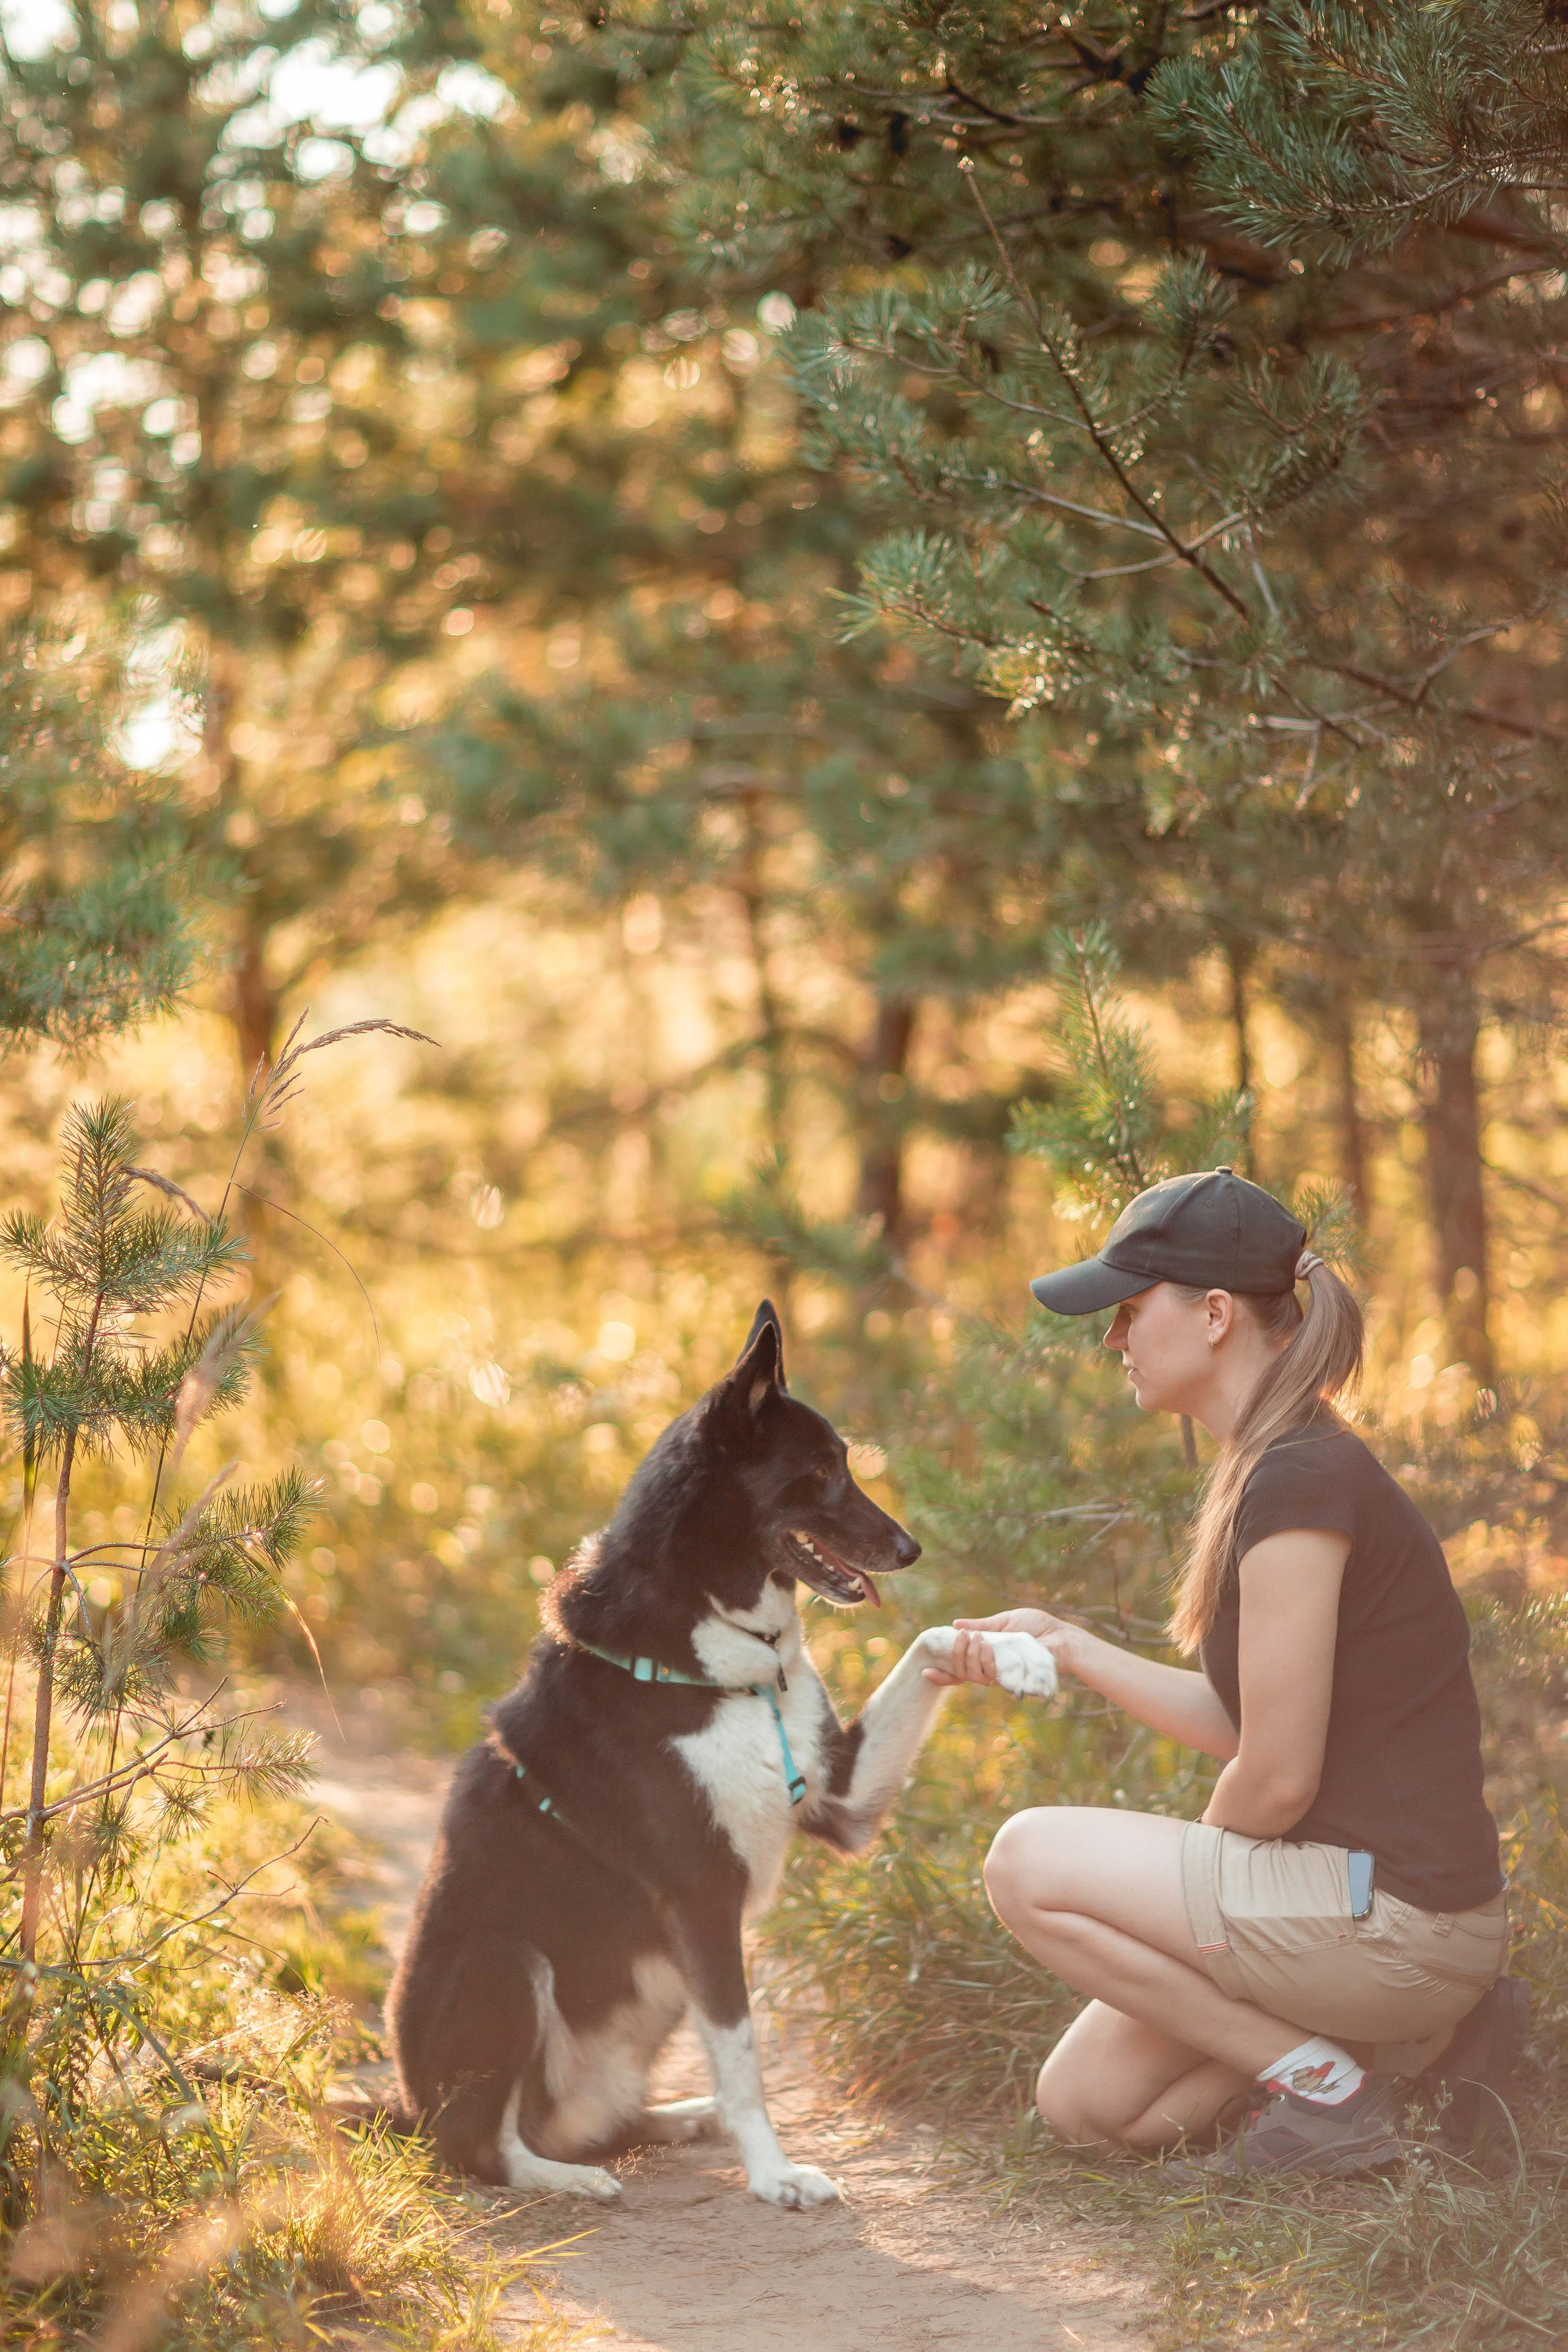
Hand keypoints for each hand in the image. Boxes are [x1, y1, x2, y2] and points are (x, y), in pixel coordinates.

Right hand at [921, 1608, 1080, 1686]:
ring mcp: (1002, 1675)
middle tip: (961, 1637)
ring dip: (972, 1656)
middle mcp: (991, 1669)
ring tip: (979, 1639)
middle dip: (956, 1655)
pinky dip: (984, 1662)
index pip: (959, 1670)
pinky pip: (991, 1676)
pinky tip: (985, 1647)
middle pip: (963, 1672)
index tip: (925, 1671)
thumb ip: (980, 1626)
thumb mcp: (1004, 1621)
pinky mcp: (1013, 1678)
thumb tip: (956, 1625)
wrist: (1060, 1637)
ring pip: (975, 1675)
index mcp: (986, 1655)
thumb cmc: (1037, 1627)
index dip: (942, 1675)